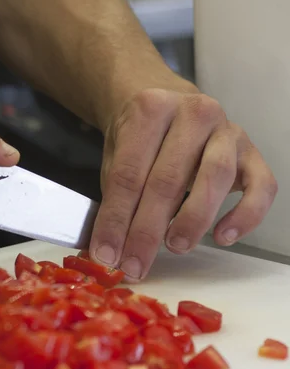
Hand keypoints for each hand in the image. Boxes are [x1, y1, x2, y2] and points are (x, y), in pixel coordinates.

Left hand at [89, 86, 276, 280]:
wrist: (166, 104)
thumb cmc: (139, 140)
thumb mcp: (116, 158)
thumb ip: (114, 199)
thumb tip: (107, 251)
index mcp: (150, 109)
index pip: (128, 174)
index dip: (115, 220)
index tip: (106, 254)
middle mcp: (193, 113)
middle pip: (167, 179)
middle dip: (147, 231)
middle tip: (135, 265)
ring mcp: (228, 130)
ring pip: (215, 176)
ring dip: (193, 219)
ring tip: (175, 246)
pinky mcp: (253, 152)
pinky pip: (261, 186)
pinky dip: (245, 215)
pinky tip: (223, 237)